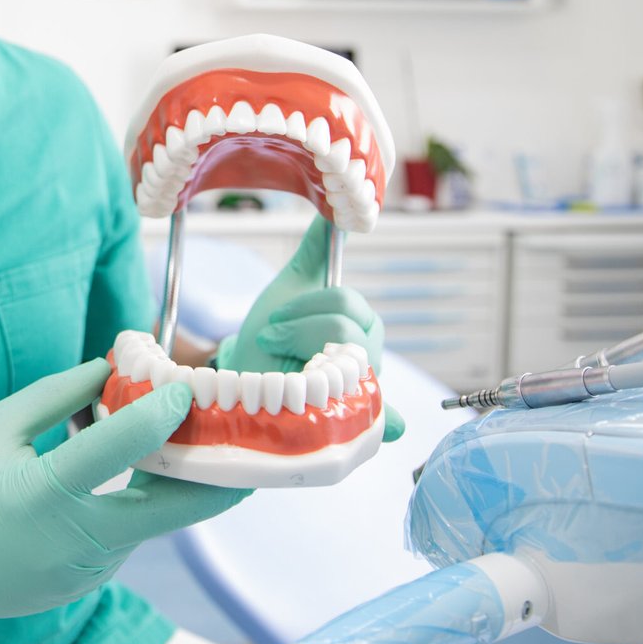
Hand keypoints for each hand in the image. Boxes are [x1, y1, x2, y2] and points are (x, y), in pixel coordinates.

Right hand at [0, 359, 247, 643]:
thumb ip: (59, 395)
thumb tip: (114, 367)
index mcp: (41, 493)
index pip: (113, 451)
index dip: (156, 417)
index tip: (186, 389)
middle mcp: (74, 538)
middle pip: (168, 511)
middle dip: (218, 481)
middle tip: (250, 449)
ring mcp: (88, 569)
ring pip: (152, 521)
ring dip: (178, 484)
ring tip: (200, 442)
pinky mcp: (94, 581)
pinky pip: (129, 534)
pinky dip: (142, 503)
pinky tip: (144, 474)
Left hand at [216, 214, 404, 441]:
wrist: (247, 378)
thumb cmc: (271, 335)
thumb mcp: (291, 289)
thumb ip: (316, 254)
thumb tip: (335, 216)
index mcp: (359, 329)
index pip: (351, 305)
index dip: (311, 305)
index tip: (277, 317)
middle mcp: (367, 362)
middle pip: (348, 327)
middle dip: (301, 324)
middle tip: (272, 335)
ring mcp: (363, 394)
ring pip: (346, 355)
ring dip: (299, 349)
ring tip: (277, 358)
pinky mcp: (353, 424)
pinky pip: (378, 416)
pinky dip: (389, 421)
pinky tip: (395, 427)